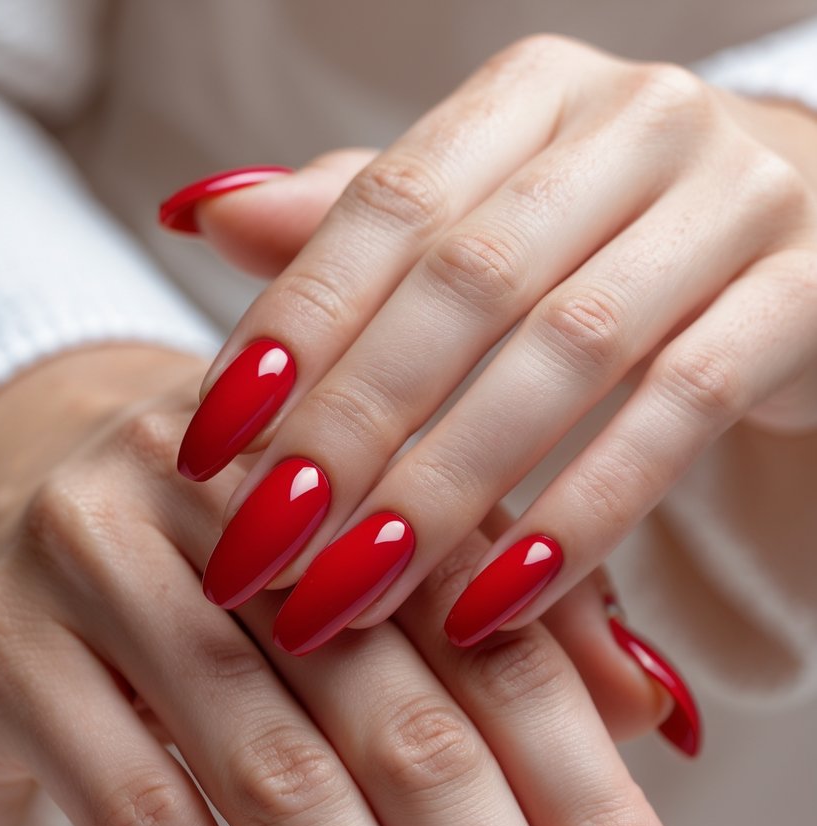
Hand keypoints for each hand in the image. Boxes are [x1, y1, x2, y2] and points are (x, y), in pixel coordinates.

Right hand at [0, 347, 731, 825]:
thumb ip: (510, 621)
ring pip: (283, 796)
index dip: (604, 818)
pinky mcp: (12, 660)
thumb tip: (659, 721)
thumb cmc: (234, 535)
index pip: (512, 654)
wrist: (12, 475)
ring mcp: (110, 572)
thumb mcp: (375, 554)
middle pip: (412, 738)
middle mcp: (243, 504)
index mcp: (361, 461)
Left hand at [162, 34, 816, 652]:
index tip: (210, 445)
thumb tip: (201, 217)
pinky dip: (582, 515)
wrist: (815, 240)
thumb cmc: (618, 243)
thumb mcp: (489, 221)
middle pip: (465, 284)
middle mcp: (636, 123)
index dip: (293, 326)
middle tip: (263, 548)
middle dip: (353, 426)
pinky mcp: (809, 296)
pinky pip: (678, 413)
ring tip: (358, 590)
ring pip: (565, 352)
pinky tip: (498, 601)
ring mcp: (734, 202)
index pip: (390, 205)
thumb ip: (360, 227)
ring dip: (448, 487)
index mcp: (536, 94)